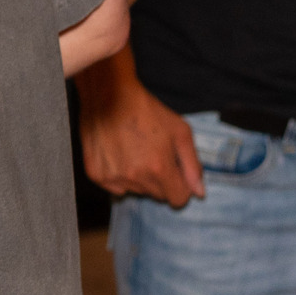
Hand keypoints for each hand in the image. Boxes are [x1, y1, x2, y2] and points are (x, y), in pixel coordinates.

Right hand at [78, 69, 202, 206]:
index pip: (178, 199)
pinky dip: (120, 176)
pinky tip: (119, 155)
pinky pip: (116, 187)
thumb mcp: (180, 131)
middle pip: (157, 195)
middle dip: (160, 180)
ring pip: (137, 191)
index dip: (180, 186)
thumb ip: (193, 165)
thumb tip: (199, 193)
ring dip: (139, 178)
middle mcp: (136, 178)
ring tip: (134, 151)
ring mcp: (113, 178)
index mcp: (159, 168)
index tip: (175, 171)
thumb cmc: (147, 110)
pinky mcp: (96, 175)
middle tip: (153, 155)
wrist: (109, 95)